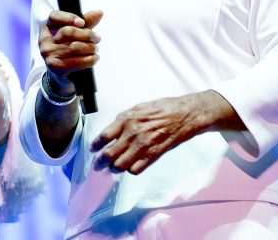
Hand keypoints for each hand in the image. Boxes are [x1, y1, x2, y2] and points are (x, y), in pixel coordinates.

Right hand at [39, 9, 102, 94]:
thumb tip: (99, 12)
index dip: (69, 17)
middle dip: (86, 34)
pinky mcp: (55, 66)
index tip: (82, 22)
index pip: (54, 16)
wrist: (61, 76)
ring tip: (96, 49)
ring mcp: (48, 54)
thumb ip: (86, 23)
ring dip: (90, 48)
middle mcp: (44, 40)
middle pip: (67, 32)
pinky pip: (76, 61)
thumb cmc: (68, 52)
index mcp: (47, 29)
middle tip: (97, 38)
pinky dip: (89, 59)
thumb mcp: (76, 35)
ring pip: (74, 47)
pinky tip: (94, 58)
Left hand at [90, 93, 219, 174]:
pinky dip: (130, 170)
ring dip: (114, 168)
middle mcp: (132, 133)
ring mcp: (142, 146)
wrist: (184, 114)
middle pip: (109, 154)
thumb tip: (112, 130)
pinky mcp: (153, 155)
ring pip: (120, 165)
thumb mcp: (138, 108)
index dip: (95, 145)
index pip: (103, 136)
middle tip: (97, 165)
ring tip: (112, 168)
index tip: (93, 150)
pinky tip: (130, 167)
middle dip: (100, 162)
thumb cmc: (163, 108)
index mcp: (126, 119)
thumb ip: (124, 120)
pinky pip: (136, 169)